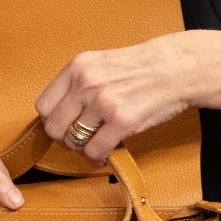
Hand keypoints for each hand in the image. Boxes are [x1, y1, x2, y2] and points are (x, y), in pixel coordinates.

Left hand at [34, 30, 220, 163]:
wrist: (177, 68)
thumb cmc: (140, 68)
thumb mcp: (100, 63)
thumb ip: (77, 83)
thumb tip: (56, 113)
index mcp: (77, 67)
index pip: (43, 105)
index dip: (53, 120)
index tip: (65, 124)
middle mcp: (86, 83)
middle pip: (53, 127)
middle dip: (65, 138)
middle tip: (80, 139)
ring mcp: (103, 103)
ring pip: (74, 142)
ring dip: (84, 148)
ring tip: (97, 144)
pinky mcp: (122, 122)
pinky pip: (95, 151)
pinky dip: (98, 158)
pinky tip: (105, 153)